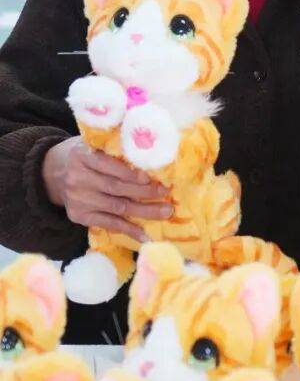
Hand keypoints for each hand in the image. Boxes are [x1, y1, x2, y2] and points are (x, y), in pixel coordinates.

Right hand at [42, 137, 172, 241]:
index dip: (129, 173)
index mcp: (81, 156)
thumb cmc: (83, 157)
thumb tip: (149, 156)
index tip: (151, 177)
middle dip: (144, 192)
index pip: (108, 165)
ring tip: (165, 212)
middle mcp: (77, 179)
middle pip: (116, 188)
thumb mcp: (91, 145)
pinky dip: (129, 230)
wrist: (52, 173)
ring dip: (144, 211)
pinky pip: (109, 224)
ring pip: (117, 207)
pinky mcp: (79, 216)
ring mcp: (78, 199)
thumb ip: (113, 149)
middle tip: (166, 193)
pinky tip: (145, 235)